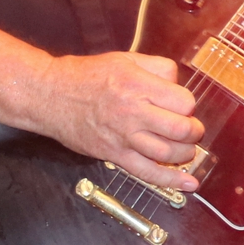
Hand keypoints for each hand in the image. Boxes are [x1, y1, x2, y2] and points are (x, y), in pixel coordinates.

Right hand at [34, 51, 202, 192]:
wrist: (50, 95)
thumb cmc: (86, 76)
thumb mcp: (126, 59)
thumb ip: (158, 68)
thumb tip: (179, 84)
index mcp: (138, 85)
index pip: (184, 102)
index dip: (188, 106)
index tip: (183, 107)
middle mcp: (133, 112)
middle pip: (181, 129)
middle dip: (194, 132)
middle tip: (191, 130)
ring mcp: (124, 137)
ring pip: (169, 153)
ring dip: (186, 154)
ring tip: (186, 149)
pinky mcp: (115, 155)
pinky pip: (147, 173)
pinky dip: (171, 181)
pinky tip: (188, 185)